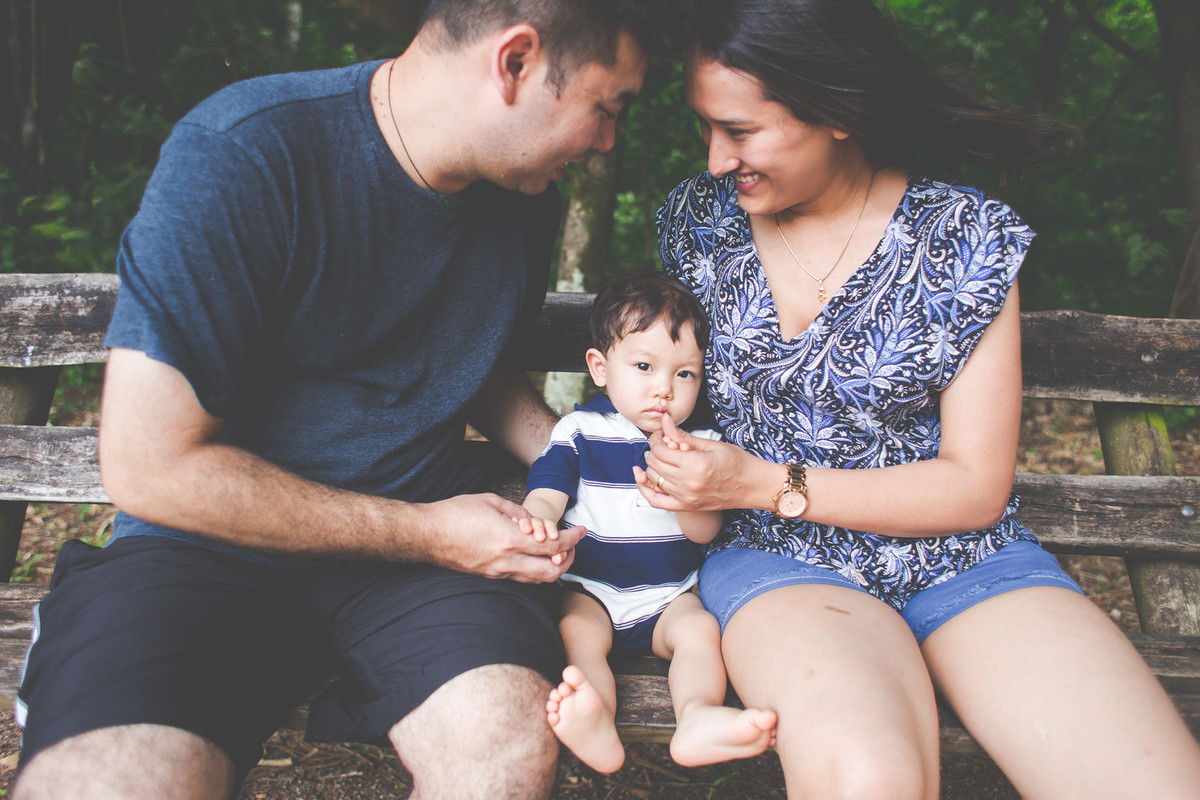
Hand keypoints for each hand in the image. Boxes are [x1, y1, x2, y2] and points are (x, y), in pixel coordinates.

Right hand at [420, 493, 583, 582]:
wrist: (426, 535)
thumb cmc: (454, 514)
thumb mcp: (490, 502)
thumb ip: (518, 512)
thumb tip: (535, 522)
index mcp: (509, 539)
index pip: (553, 547)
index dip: (573, 540)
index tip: (582, 531)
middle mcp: (506, 561)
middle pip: (551, 572)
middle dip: (569, 560)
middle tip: (573, 546)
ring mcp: (497, 572)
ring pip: (537, 580)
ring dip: (553, 567)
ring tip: (558, 551)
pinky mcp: (489, 577)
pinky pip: (521, 579)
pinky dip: (535, 570)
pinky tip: (536, 556)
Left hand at [634, 415, 746, 511]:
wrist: (752, 486)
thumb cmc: (737, 463)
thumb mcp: (711, 445)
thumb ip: (683, 436)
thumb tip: (665, 422)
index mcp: (696, 465)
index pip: (661, 450)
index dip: (656, 439)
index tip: (661, 434)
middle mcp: (688, 484)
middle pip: (654, 464)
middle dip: (654, 450)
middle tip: (663, 443)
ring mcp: (686, 498)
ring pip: (653, 479)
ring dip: (652, 465)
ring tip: (662, 457)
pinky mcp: (686, 506)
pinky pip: (656, 501)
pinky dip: (646, 489)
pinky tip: (643, 477)